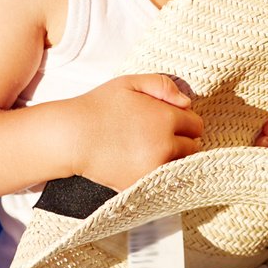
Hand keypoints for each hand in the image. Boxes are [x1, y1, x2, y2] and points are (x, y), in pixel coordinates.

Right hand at [60, 74, 203, 189]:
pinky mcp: (142, 185)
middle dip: (182, 139)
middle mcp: (165, 147)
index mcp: (165, 119)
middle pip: (192, 147)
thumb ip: (162, 85)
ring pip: (180, 165)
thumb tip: (186, 102)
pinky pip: (163, 180)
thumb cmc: (98, 106)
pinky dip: (158, 172)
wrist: (71, 137)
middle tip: (159, 134)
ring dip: (172, 157)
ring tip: (150, 148)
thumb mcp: (130, 83)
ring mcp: (154, 169)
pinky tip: (141, 161)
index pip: (196, 125)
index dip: (185, 120)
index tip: (170, 119)